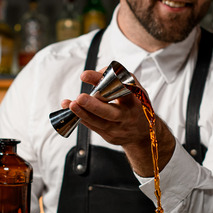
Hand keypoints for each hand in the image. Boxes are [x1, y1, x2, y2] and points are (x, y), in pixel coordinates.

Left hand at [60, 69, 175, 176]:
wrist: (144, 134)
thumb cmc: (136, 106)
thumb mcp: (134, 90)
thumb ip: (117, 78)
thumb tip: (96, 74)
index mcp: (135, 100)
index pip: (121, 89)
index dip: (104, 82)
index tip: (86, 75)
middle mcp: (127, 116)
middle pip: (110, 112)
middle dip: (94, 105)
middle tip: (80, 98)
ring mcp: (118, 129)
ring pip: (98, 122)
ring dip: (82, 113)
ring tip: (68, 104)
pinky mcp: (110, 137)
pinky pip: (94, 127)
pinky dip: (82, 119)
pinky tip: (71, 111)